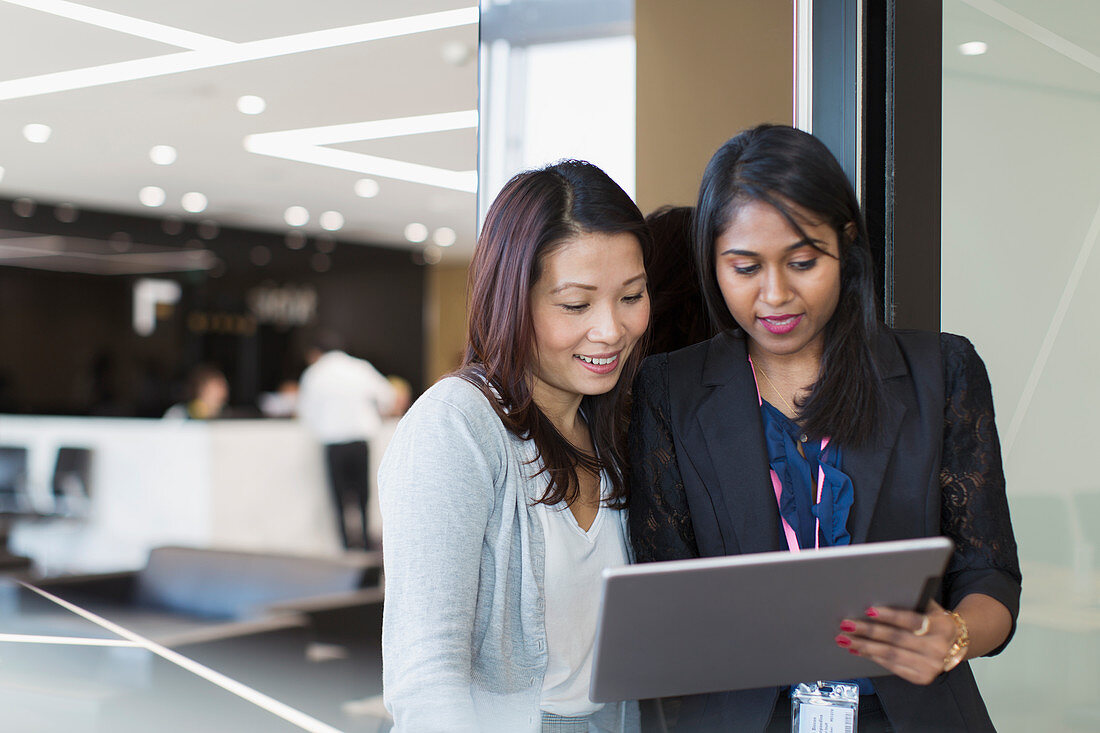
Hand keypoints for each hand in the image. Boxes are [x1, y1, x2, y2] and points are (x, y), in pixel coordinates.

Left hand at [835, 600, 957, 684]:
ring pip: (891, 655)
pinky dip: (872, 657)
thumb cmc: (935, 620)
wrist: (956, 643)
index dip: (889, 615)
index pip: (911, 620)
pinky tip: (858, 650)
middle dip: (868, 631)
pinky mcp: (922, 677)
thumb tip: (877, 594)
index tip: (868, 610)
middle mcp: (938, 648)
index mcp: (942, 626)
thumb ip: (909, 601)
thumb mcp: (929, 607)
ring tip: (846, 639)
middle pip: (897, 639)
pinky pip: (892, 666)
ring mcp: (931, 666)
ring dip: (864, 646)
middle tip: (847, 625)